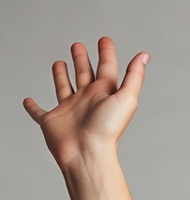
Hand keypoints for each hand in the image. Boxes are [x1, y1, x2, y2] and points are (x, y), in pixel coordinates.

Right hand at [23, 37, 149, 170]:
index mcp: (104, 94)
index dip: (106, 53)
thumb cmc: (107, 130)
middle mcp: (88, 101)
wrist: (87, 153)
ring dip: (61, 76)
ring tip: (59, 63)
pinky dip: (33, 108)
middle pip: (84, 74)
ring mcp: (70, 110)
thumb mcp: (126, 98)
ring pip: (64, 87)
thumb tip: (144, 56)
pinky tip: (28, 102)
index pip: (106, 69)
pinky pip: (39, 113)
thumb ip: (134, 76)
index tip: (105, 40)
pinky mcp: (52, 121)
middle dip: (82, 60)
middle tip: (78, 46)